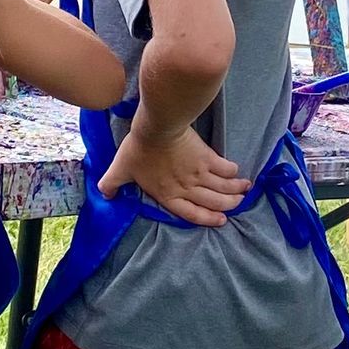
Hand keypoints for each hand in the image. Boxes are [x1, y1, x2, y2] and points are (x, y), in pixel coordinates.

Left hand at [99, 112, 249, 226]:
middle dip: (228, 205)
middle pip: (213, 202)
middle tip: (237, 204)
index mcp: (168, 195)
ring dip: (235, 191)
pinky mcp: (207, 158)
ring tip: (244, 191)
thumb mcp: (121, 168)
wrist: (158, 128)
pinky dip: (233, 172)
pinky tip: (237, 172)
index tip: (221, 221)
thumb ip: (112, 183)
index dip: (207, 219)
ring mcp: (199, 174)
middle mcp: (187, 188)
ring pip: (222, 188)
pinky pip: (224, 169)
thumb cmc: (139, 148)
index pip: (191, 213)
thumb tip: (104, 194)